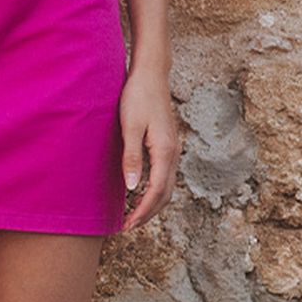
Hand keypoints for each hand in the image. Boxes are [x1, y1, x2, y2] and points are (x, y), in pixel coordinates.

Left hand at [118, 61, 179, 231]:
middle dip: (148, 213)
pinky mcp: (168, 145)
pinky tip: (140, 192)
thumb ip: (131, 158)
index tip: (128, 224)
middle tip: (128, 226)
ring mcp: (173, 149)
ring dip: (153, 204)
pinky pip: (165, 176)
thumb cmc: (138, 97)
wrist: (151, 75)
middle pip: (166, 194)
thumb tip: (132, 187)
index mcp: (165, 151)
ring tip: (134, 215)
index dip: (142, 211)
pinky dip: (156, 191)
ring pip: (168, 187)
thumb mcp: (129, 127)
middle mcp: (174, 153)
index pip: (157, 191)